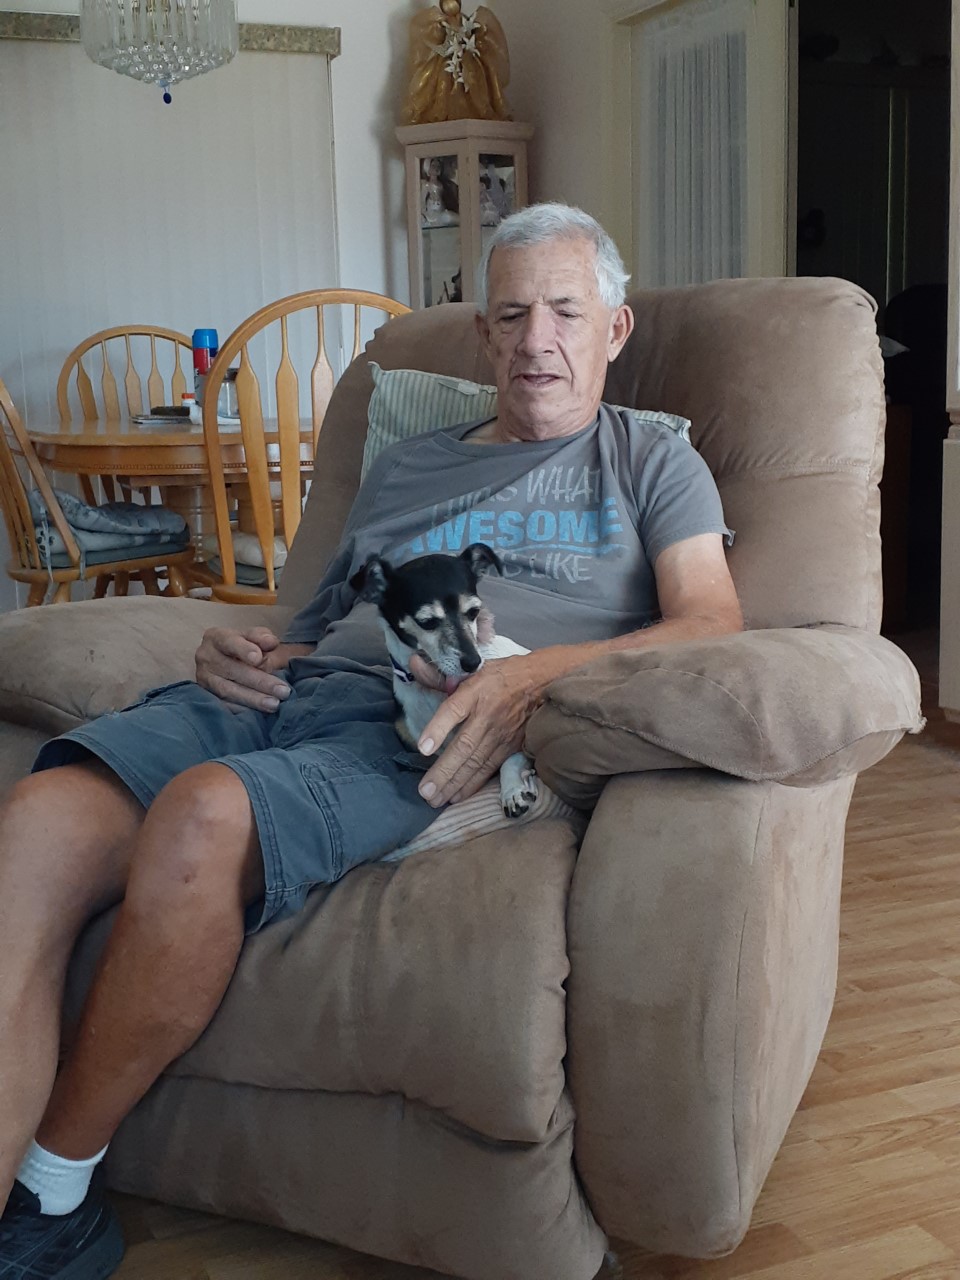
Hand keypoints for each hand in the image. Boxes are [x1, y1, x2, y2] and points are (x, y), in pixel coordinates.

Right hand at [195, 626, 301, 711]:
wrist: (226, 661)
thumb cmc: (245, 647)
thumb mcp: (253, 637)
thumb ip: (262, 637)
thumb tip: (271, 642)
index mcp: (216, 637)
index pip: (228, 642)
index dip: (243, 650)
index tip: (258, 658)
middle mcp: (205, 657)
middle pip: (232, 670)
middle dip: (259, 681)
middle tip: (282, 690)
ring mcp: (203, 679)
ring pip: (227, 690)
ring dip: (252, 699)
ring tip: (274, 704)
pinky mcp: (206, 696)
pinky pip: (223, 705)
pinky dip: (241, 710)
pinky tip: (258, 714)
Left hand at [413, 655, 543, 806]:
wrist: (543, 682)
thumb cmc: (502, 675)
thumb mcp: (472, 667)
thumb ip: (440, 674)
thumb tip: (413, 664)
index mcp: (476, 690)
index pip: (454, 709)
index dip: (438, 728)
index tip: (423, 748)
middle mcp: (487, 714)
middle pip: (463, 746)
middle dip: (444, 771)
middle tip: (425, 791)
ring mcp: (501, 733)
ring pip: (475, 763)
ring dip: (454, 783)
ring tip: (435, 799)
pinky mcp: (511, 746)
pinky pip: (489, 769)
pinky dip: (473, 784)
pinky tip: (457, 796)